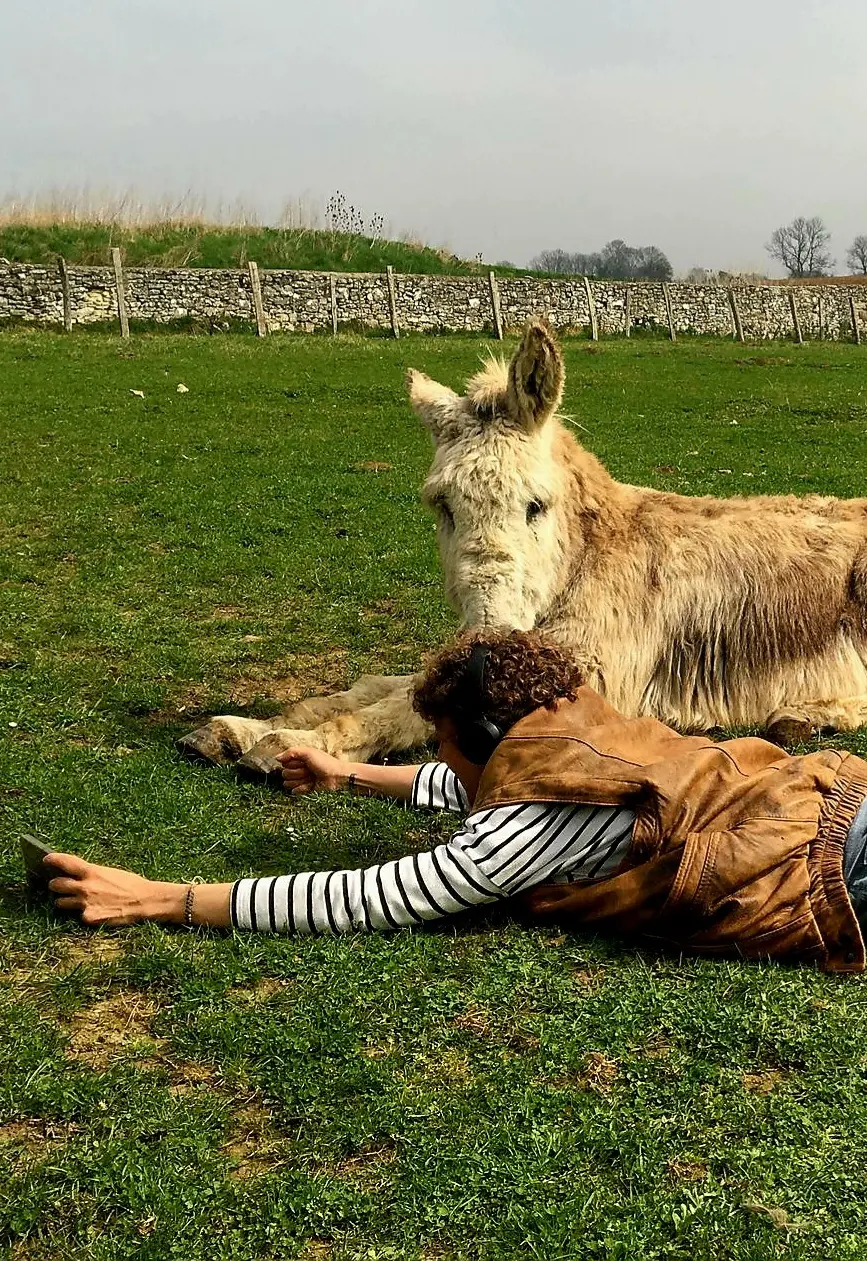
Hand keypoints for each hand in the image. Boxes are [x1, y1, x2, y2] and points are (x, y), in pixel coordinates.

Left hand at [46, 852, 184, 925]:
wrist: (145, 901)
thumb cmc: (131, 884)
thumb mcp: (110, 872)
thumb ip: (92, 874)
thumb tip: (75, 874)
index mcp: (92, 871)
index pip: (64, 862)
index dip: (52, 859)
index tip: (46, 859)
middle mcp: (85, 887)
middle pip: (55, 884)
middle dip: (54, 884)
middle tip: (57, 884)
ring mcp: (85, 904)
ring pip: (60, 903)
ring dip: (64, 901)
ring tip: (72, 900)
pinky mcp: (89, 918)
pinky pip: (78, 916)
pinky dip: (83, 914)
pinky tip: (93, 911)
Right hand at [277, 746, 350, 794]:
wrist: (337, 777)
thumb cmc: (325, 763)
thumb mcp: (308, 752)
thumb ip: (291, 752)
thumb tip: (276, 758)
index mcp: (299, 759)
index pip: (284, 763)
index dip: (292, 763)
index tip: (303, 762)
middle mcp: (299, 769)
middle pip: (285, 774)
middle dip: (297, 772)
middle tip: (309, 770)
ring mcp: (301, 780)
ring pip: (288, 783)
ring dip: (299, 780)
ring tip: (311, 778)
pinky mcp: (305, 790)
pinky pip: (294, 791)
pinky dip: (302, 788)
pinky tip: (311, 785)